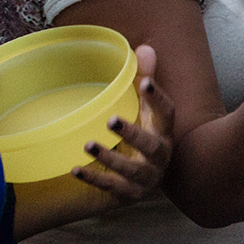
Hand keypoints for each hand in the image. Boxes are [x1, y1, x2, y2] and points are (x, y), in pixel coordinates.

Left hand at [74, 47, 174, 204]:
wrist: (142, 179)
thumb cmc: (142, 136)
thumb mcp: (142, 109)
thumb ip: (143, 80)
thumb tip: (145, 48)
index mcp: (164, 132)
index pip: (167, 114)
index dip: (158, 99)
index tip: (145, 83)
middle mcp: (160, 157)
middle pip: (151, 147)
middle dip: (132, 134)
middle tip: (110, 120)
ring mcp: (146, 179)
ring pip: (131, 171)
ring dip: (110, 158)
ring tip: (88, 144)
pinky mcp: (129, 195)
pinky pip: (113, 189)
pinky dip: (94, 179)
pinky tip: (76, 169)